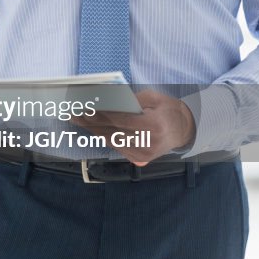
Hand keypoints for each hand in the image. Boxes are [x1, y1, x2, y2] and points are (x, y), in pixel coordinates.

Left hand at [75, 91, 194, 165]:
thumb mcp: (154, 97)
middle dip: (91, 123)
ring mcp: (144, 155)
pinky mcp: (140, 160)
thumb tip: (108, 101)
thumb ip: (132, 100)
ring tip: (78, 120)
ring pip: (112, 141)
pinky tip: (92, 129)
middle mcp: (148, 143)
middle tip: (74, 113)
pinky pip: (117, 147)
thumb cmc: (168, 110)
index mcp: (154, 126)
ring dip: (93, 130)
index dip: (101, 115)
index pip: (120, 120)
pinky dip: (103, 137)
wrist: (183, 130)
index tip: (85, 108)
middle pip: (113, 132)